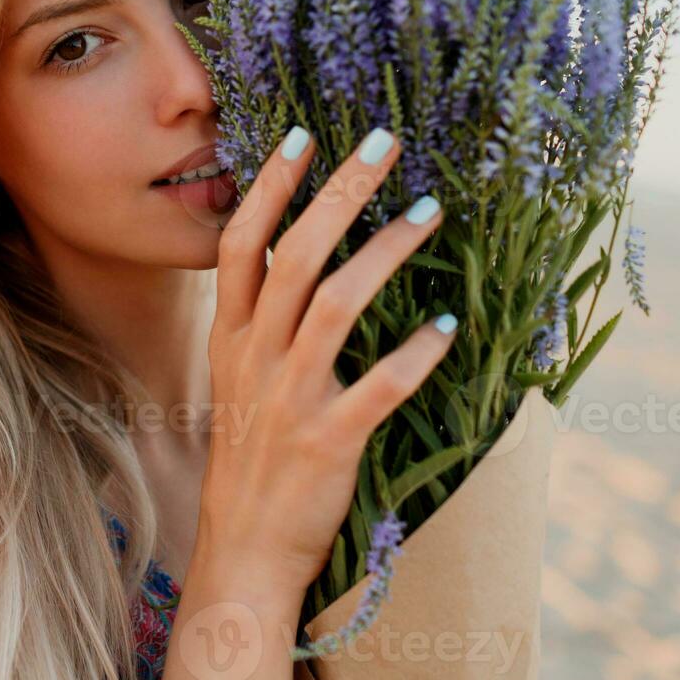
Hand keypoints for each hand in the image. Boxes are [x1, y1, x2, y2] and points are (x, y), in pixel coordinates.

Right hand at [196, 126, 454, 593]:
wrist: (244, 544)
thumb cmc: (252, 453)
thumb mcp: (237, 377)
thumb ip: (260, 320)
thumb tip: (299, 257)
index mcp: (231, 336)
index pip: (242, 243)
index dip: (270, 188)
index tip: (302, 136)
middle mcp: (256, 356)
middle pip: (294, 256)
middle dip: (339, 193)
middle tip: (385, 145)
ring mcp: (290, 396)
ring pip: (336, 306)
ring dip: (386, 254)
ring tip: (431, 214)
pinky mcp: (329, 439)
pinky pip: (377, 387)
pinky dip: (415, 355)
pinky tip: (448, 327)